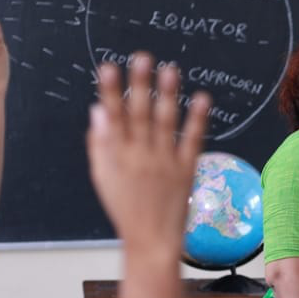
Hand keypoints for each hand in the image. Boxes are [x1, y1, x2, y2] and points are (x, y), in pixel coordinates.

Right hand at [88, 54, 208, 252]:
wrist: (151, 240)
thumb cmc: (125, 208)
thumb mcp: (103, 177)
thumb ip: (99, 143)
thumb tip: (97, 110)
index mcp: (117, 156)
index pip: (112, 117)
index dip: (110, 92)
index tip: (108, 67)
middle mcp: (140, 156)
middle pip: (139, 115)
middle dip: (139, 84)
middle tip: (142, 57)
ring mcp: (164, 162)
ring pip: (165, 123)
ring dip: (168, 95)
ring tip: (170, 69)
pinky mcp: (186, 170)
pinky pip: (192, 141)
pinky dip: (197, 120)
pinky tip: (202, 99)